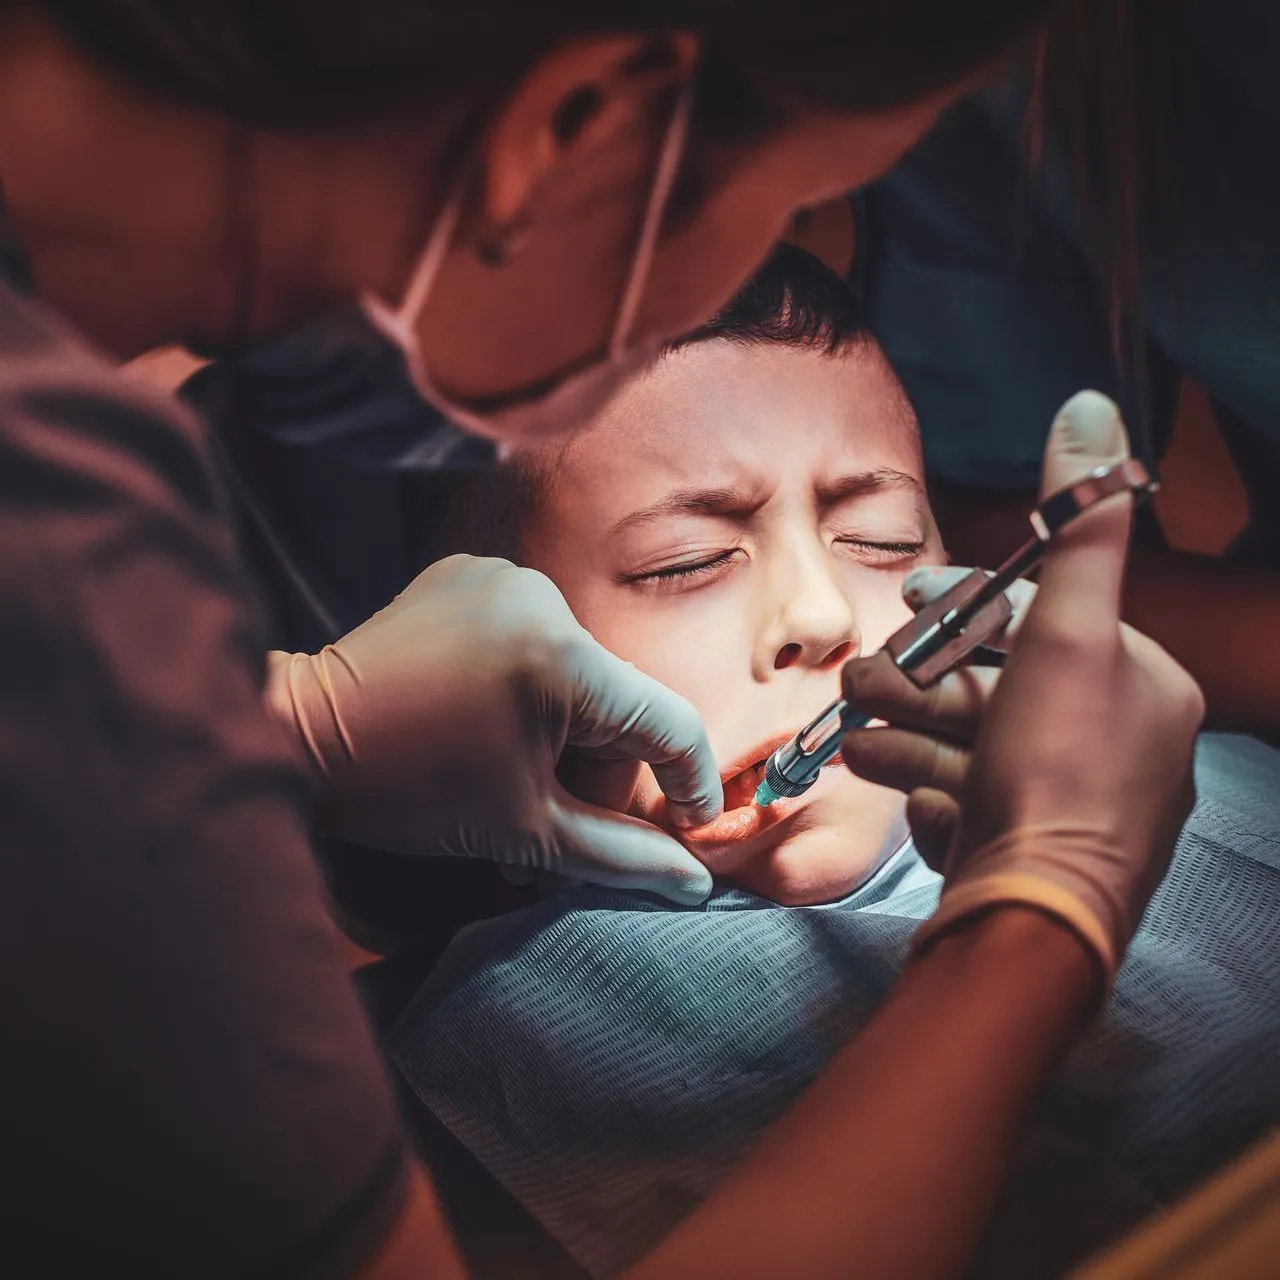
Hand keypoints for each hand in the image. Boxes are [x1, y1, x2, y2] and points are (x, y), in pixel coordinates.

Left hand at [266, 555, 720, 904]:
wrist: (298, 739)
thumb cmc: (408, 791)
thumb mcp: (527, 831)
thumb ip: (622, 856)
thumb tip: (695, 882)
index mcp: (564, 657)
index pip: (668, 721)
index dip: (691, 783)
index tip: (691, 829)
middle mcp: (542, 597)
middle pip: (615, 702)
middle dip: (595, 771)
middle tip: (549, 828)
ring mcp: (502, 577)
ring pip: (577, 674)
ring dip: (562, 733)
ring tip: (512, 785)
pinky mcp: (469, 573)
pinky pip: (533, 639)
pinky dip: (528, 687)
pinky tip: (487, 725)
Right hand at [841, 391, 1204, 978]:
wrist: (1031, 918)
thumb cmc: (1058, 770)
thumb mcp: (1071, 631)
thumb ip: (1078, 527)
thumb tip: (1090, 409)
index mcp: (1140, 687)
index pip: (1044, 619)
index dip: (970, 601)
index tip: (912, 595)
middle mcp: (1115, 747)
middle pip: (996, 686)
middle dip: (921, 675)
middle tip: (866, 675)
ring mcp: (1067, 807)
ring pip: (968, 744)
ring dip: (904, 728)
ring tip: (854, 727)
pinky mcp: (1023, 851)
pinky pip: (966, 799)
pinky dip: (925, 783)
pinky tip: (896, 786)